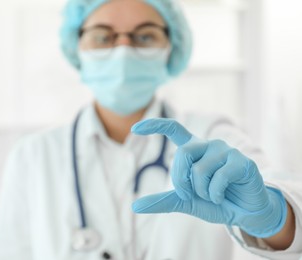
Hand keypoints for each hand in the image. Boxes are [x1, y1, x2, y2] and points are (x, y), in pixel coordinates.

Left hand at [131, 118, 286, 237]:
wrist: (244, 214)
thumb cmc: (215, 201)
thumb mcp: (185, 201)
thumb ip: (162, 201)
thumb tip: (135, 206)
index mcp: (194, 150)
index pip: (173, 128)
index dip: (155, 126)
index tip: (135, 129)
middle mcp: (208, 145)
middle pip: (183, 154)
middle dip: (181, 180)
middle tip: (189, 195)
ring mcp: (226, 151)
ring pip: (199, 169)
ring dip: (202, 191)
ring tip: (213, 195)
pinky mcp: (241, 161)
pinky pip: (219, 178)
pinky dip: (216, 194)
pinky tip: (222, 196)